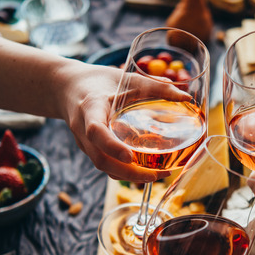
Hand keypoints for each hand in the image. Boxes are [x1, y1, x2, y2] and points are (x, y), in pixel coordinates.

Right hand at [56, 62, 191, 182]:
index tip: (130, 156)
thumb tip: (186, 96)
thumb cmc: (99, 81)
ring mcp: (84, 143)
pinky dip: (124, 172)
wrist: (68, 87)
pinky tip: (145, 171)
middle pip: (100, 159)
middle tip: (157, 175)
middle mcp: (83, 129)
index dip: (112, 146)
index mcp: (90, 108)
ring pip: (103, 166)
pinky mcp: (89, 149)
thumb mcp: (126, 78)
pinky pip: (105, 165)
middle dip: (128, 173)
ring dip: (129, 176)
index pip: (95, 131)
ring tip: (157, 175)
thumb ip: (155, 86)